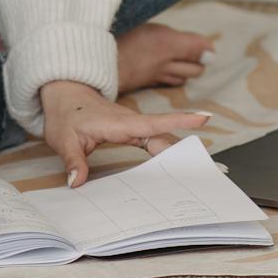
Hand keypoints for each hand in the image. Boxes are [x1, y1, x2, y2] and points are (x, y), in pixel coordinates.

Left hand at [40, 79, 211, 185]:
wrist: (66, 95)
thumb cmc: (66, 114)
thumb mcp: (63, 138)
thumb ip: (73, 160)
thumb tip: (77, 182)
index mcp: (119, 122)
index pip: (154, 123)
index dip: (179, 121)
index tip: (204, 119)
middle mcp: (132, 123)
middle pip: (166, 136)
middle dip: (190, 148)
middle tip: (215, 166)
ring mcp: (134, 126)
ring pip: (163, 138)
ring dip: (183, 151)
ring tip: (207, 167)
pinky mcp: (133, 130)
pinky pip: (156, 140)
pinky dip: (170, 150)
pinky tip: (181, 161)